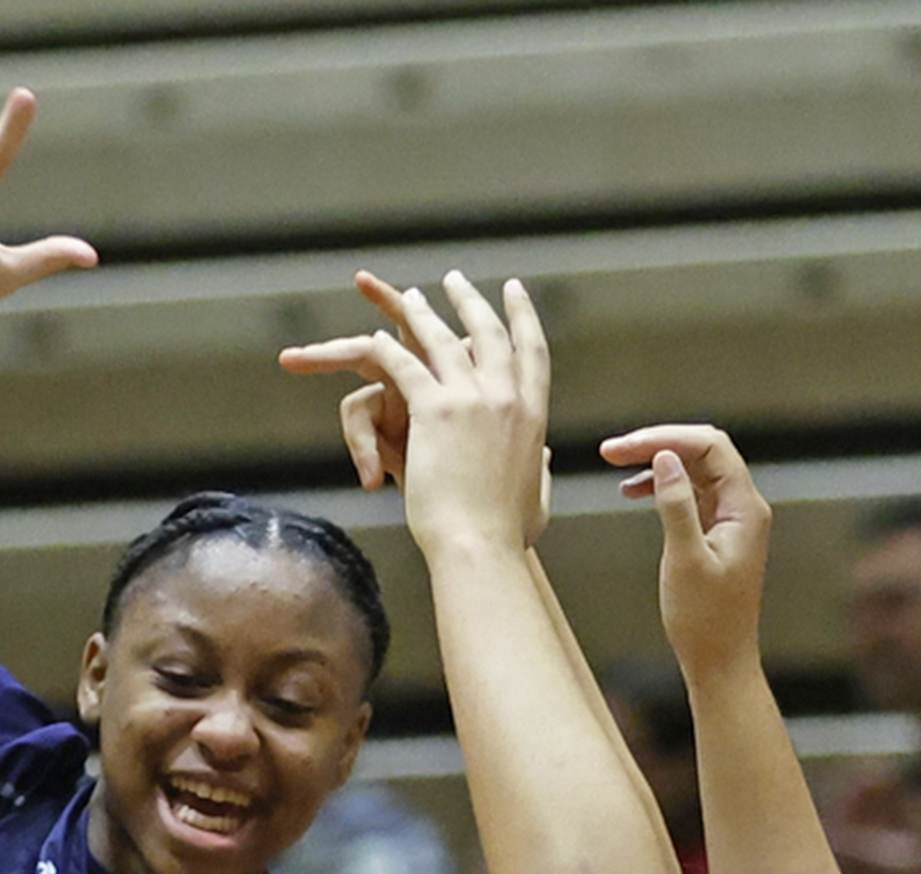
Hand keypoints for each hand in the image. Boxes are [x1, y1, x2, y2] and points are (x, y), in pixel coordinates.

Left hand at [280, 270, 554, 560]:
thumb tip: (543, 458)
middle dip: (471, 302)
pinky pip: (405, 367)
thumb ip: (539, 469)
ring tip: (411, 296)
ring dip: (424, 315)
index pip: (533, 350)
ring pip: (443, 341)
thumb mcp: (537, 497)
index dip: (523, 317)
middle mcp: (507, 397)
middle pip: (488, 333)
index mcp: (535, 414)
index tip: (515, 292)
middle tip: (457, 281)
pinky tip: (376, 337)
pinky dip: (389, 349)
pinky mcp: (434, 411)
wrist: (480, 546)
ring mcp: (471, 400)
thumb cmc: (507, 536)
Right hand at [597, 423, 774, 680]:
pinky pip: (691, 494)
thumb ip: (675, 505)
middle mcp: (743, 507)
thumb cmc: (705, 622)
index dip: (665, 438)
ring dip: (657, 462)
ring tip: (616, 465)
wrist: (720, 662)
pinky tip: (632, 491)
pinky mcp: (717, 533)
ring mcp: (731, 519)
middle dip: (659, 443)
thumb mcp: (685, 560)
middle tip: (613, 450)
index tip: (623, 448)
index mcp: (745, 508)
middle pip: (703, 452)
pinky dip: (662, 487)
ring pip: (695, 471)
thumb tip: (666, 459)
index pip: (710, 447)